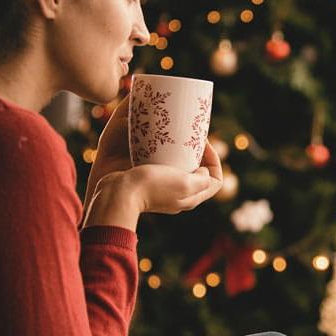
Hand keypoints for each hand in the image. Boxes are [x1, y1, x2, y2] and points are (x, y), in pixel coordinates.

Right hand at [83, 94, 224, 217]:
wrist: (119, 193)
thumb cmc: (152, 187)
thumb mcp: (185, 183)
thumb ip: (202, 179)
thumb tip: (204, 170)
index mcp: (191, 197)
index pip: (216, 181)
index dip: (216, 161)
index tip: (204, 144)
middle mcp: (179, 196)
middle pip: (199, 174)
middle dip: (198, 155)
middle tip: (190, 137)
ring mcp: (163, 191)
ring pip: (181, 170)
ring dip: (181, 154)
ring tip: (175, 138)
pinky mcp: (148, 184)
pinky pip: (162, 168)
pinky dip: (164, 156)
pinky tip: (158, 144)